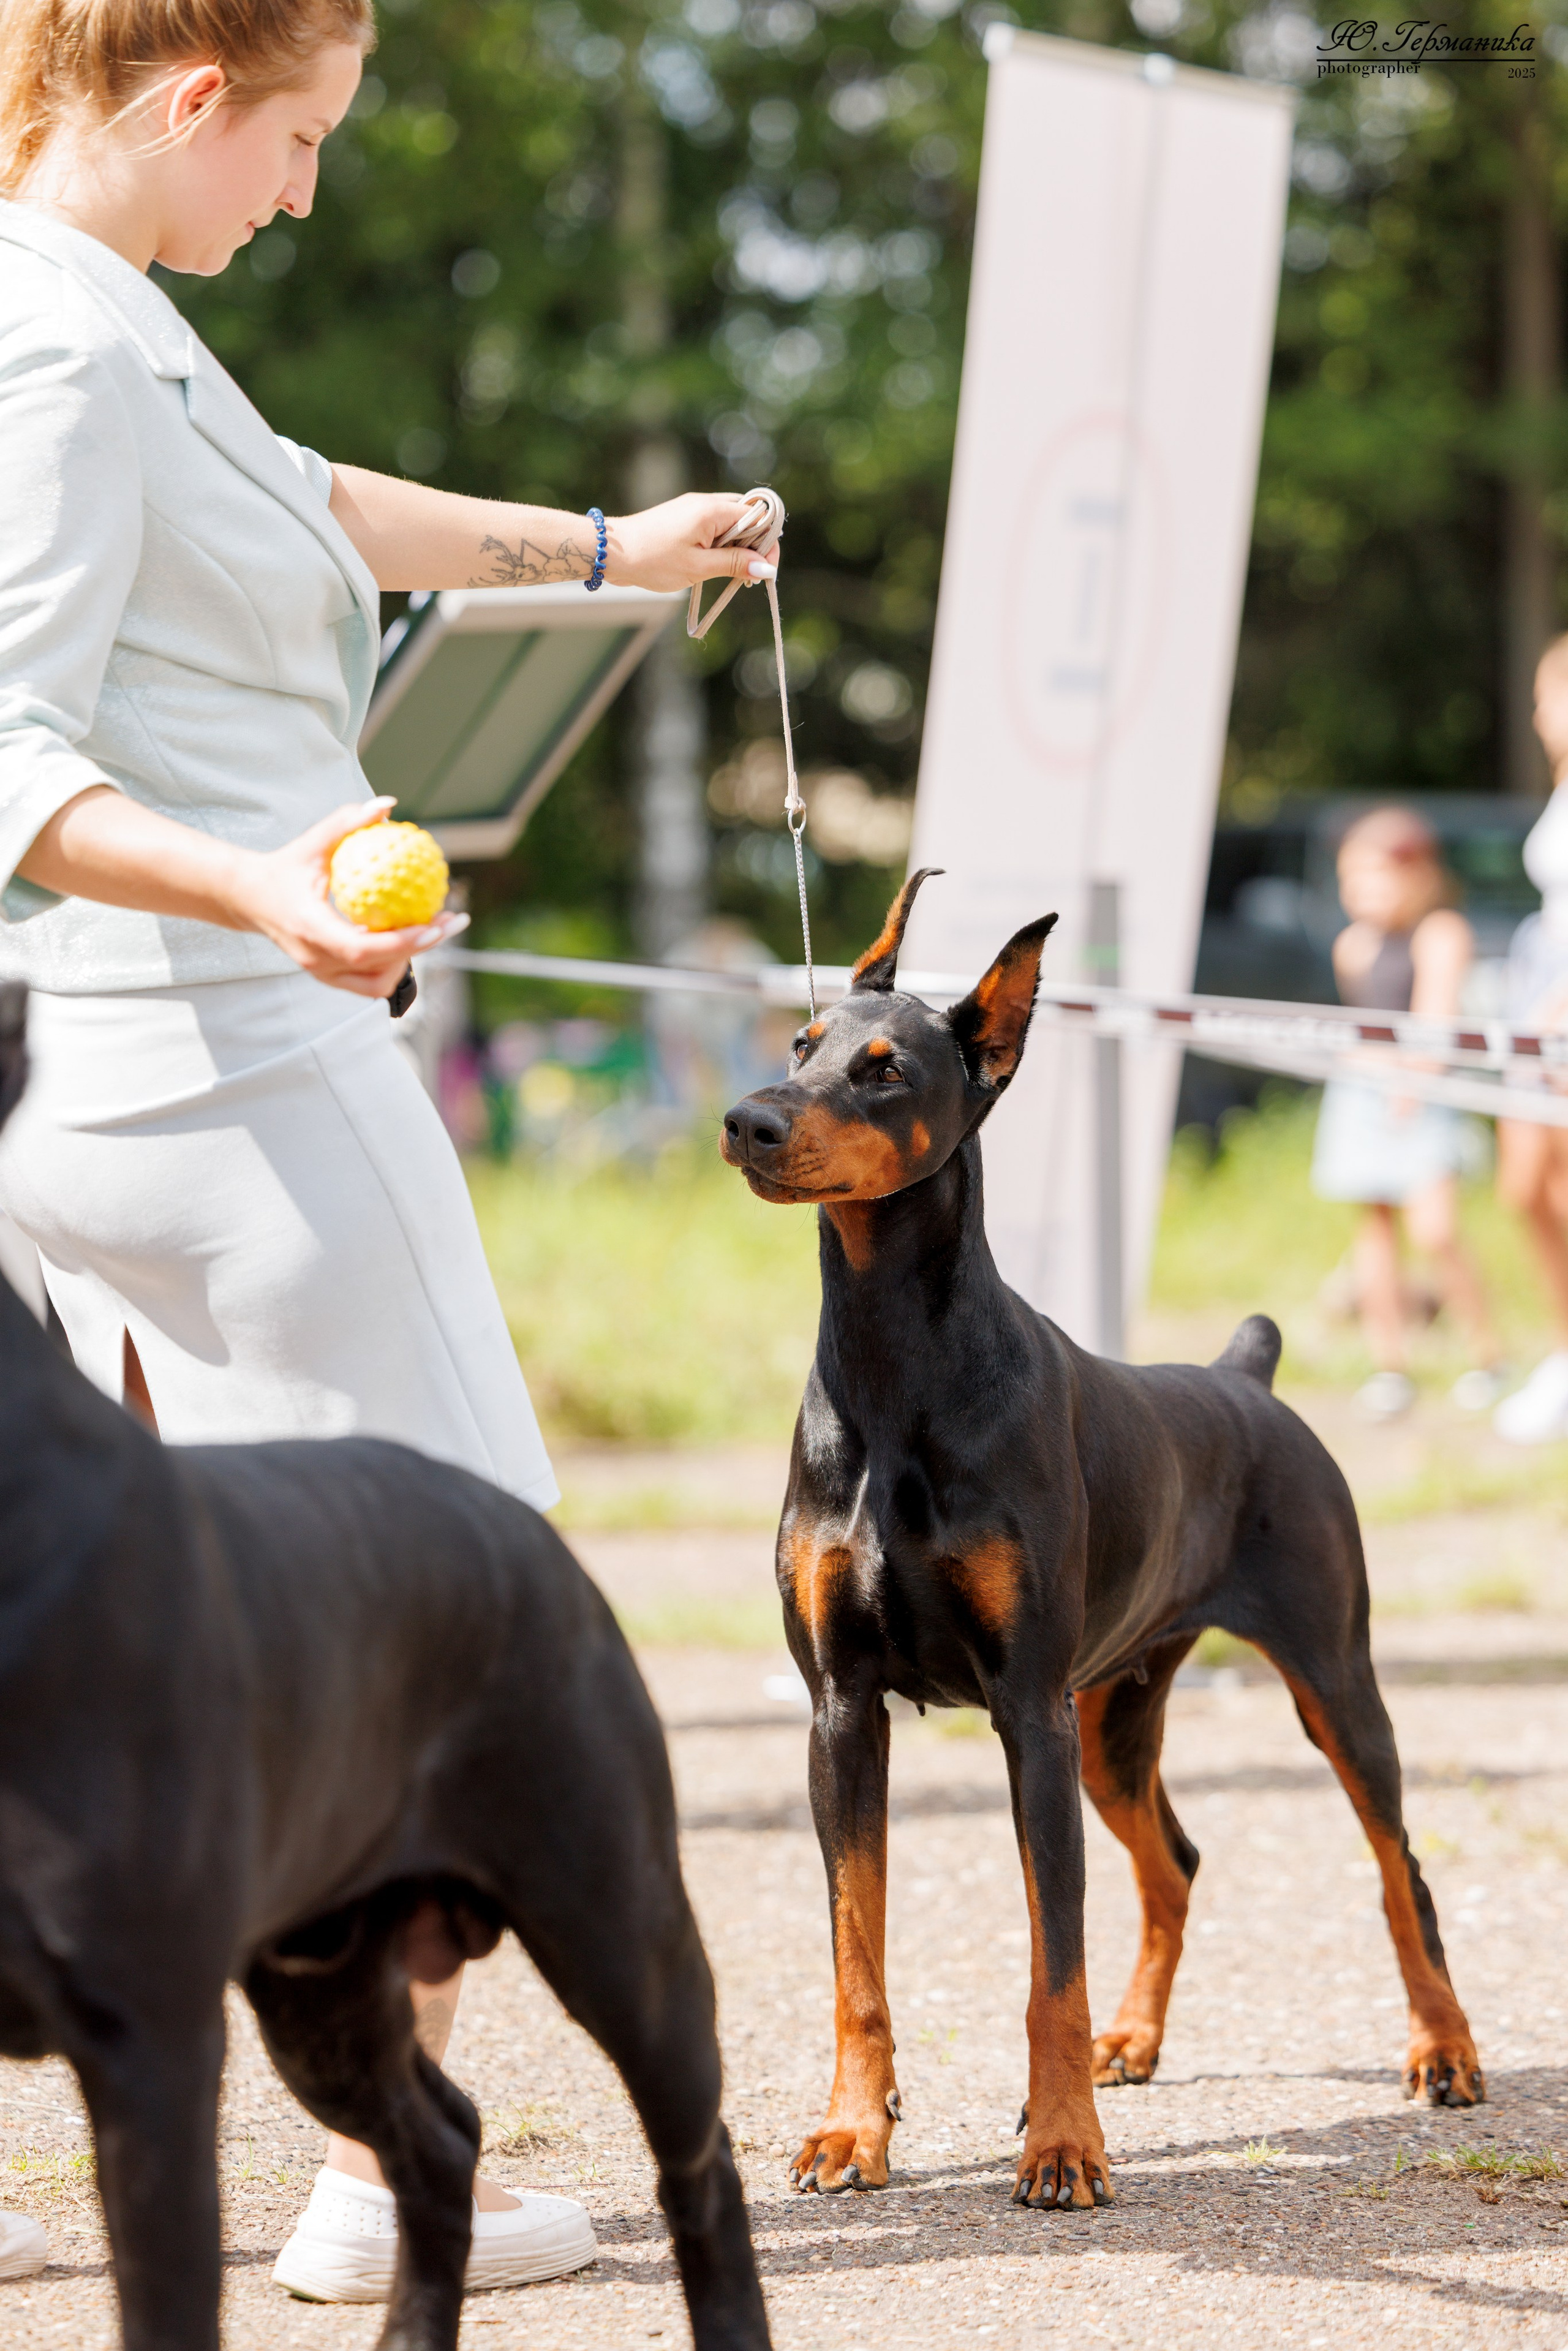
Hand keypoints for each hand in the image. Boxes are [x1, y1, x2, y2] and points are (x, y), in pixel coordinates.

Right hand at [224, 799, 467, 998]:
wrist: (247, 899)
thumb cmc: (283, 867)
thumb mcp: (311, 842)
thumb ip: (347, 822)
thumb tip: (388, 804)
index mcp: (312, 931)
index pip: (363, 949)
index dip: (403, 942)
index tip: (435, 924)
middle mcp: (316, 961)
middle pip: (378, 971)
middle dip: (421, 950)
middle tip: (451, 921)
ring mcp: (321, 974)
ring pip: (375, 985)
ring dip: (406, 961)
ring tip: (428, 929)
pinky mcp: (327, 978)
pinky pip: (368, 981)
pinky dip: (391, 963)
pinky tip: (408, 935)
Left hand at [604, 492, 779, 593]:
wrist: (612, 552)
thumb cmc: (652, 559)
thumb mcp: (698, 567)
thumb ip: (734, 565)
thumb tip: (765, 568)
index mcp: (711, 510)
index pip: (757, 516)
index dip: (767, 543)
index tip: (765, 570)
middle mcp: (704, 502)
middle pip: (747, 516)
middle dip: (755, 544)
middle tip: (749, 576)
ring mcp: (693, 508)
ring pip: (731, 522)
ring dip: (738, 546)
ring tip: (734, 574)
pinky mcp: (683, 518)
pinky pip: (714, 526)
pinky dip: (722, 544)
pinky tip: (716, 565)